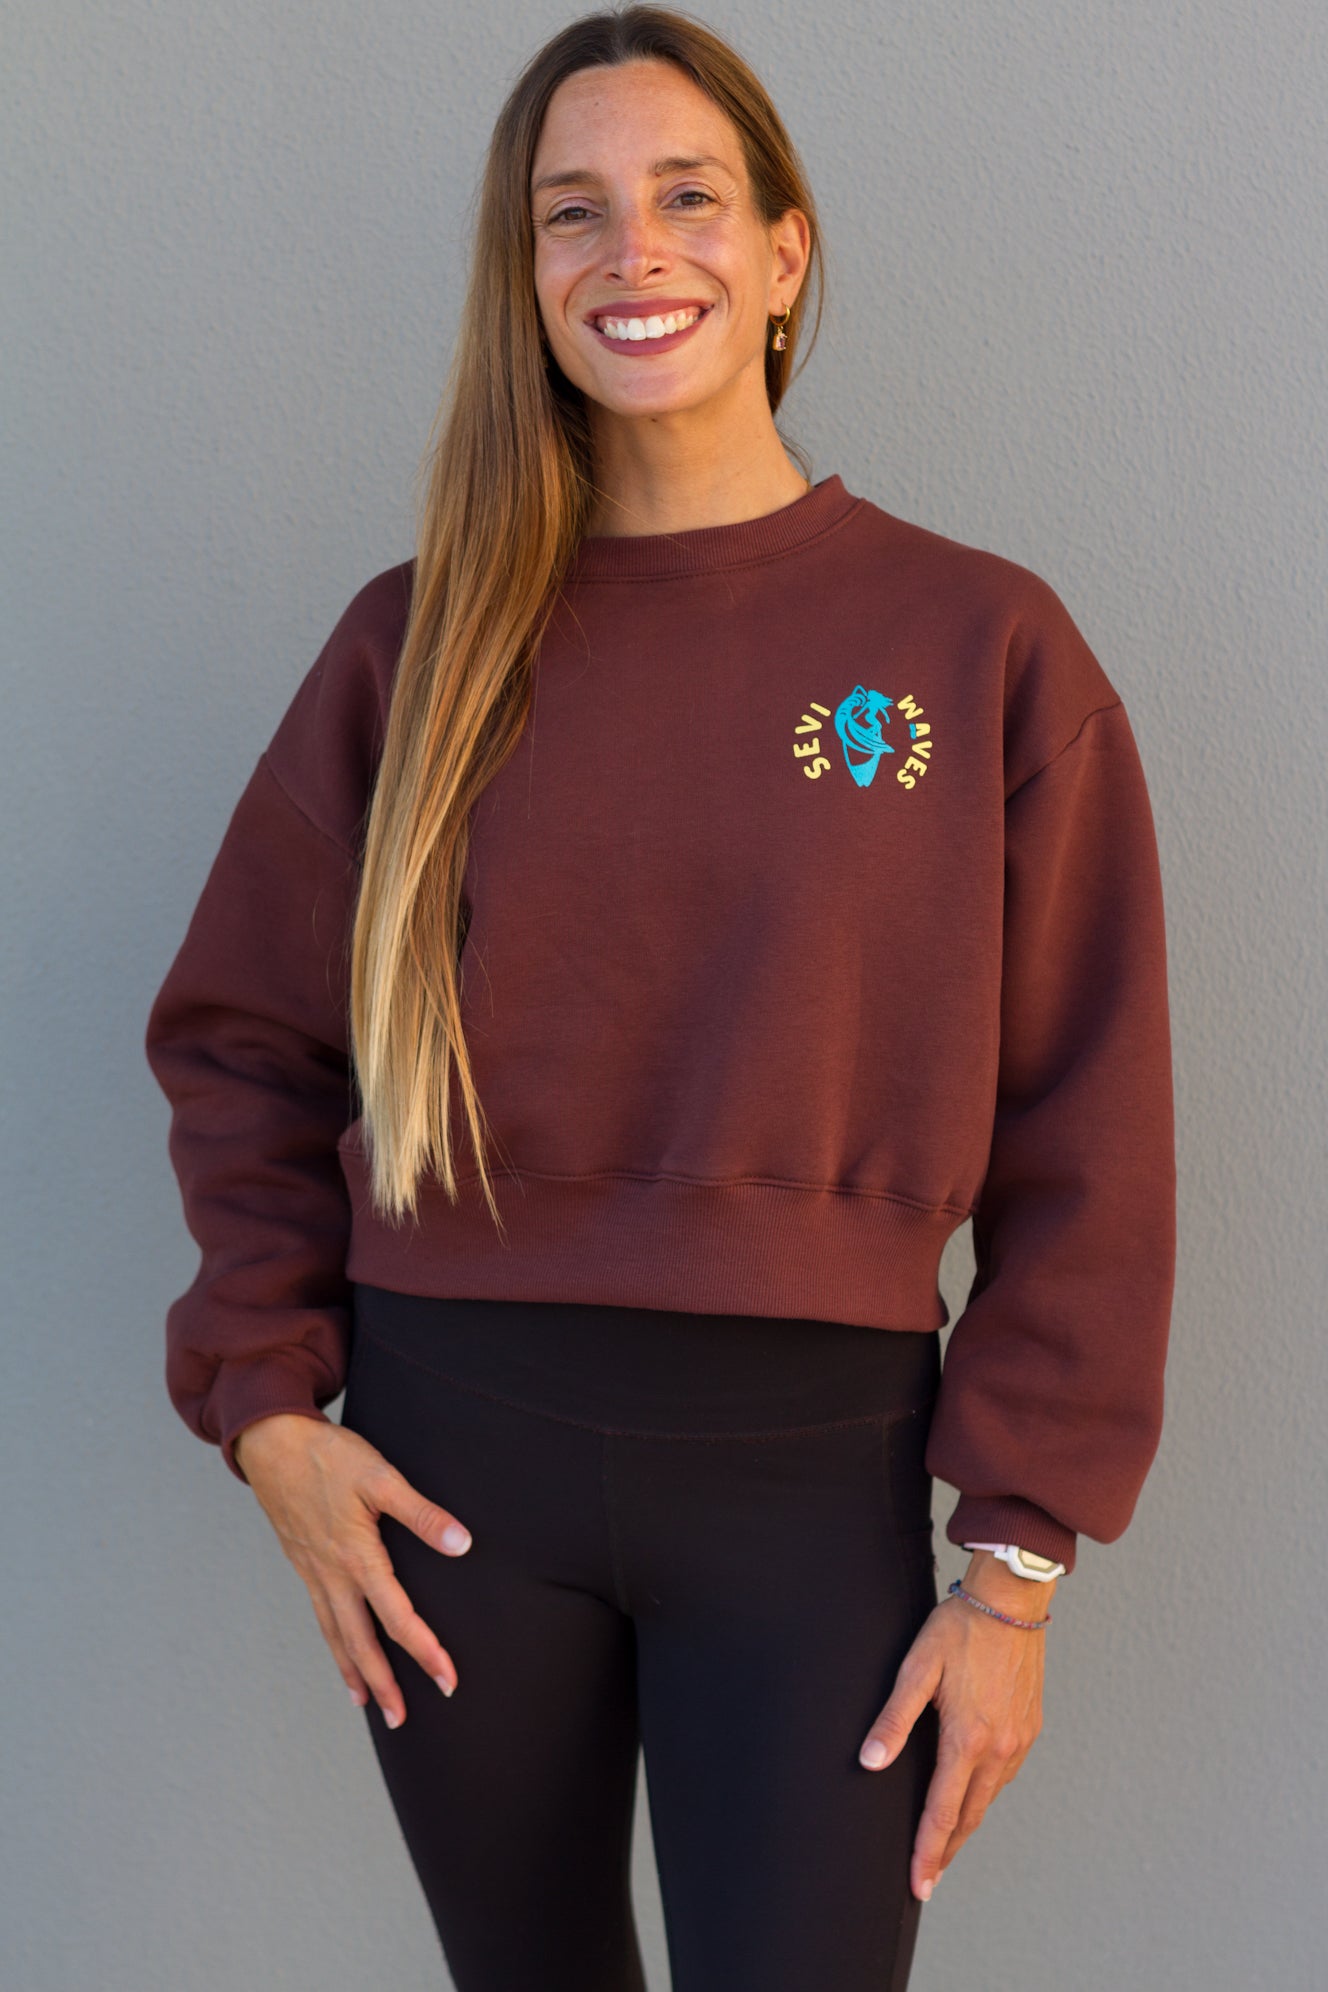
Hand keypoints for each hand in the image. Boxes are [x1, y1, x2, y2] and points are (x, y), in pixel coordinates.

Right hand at [233, 1412, 473, 1727]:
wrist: (270, 1441)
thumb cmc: (328, 1455)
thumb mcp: (380, 1476)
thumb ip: (422, 1513)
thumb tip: (463, 1544)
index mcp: (356, 1556)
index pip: (398, 1617)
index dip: (425, 1651)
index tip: (448, 1680)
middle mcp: (332, 1574)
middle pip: (360, 1642)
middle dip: (384, 1683)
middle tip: (403, 1720)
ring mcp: (312, 1571)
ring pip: (335, 1634)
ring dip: (353, 1671)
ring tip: (367, 1705)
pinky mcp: (302, 1563)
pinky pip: (319, 1615)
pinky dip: (331, 1642)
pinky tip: (339, 1650)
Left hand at [858, 1555, 1049, 1900]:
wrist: (1011, 1601)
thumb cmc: (959, 1629)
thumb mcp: (917, 1667)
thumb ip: (894, 1718)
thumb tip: (871, 1761)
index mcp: (969, 1739)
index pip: (942, 1811)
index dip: (928, 1851)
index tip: (918, 1884)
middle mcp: (1000, 1748)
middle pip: (969, 1816)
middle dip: (946, 1850)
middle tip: (928, 1879)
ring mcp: (1020, 1740)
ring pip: (989, 1798)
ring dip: (966, 1824)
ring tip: (944, 1844)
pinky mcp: (1030, 1727)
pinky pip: (1005, 1776)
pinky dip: (985, 1795)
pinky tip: (972, 1797)